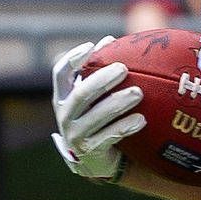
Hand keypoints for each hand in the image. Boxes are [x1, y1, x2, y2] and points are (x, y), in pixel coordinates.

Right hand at [49, 37, 144, 180]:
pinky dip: (125, 127)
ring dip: (118, 103)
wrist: (96, 160)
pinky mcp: (91, 151)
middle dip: (103, 80)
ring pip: (97, 116)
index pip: (60, 74)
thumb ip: (97, 72)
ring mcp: (76, 135)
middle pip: (81, 94)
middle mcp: (65, 116)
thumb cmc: (96, 119)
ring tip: (138, 93)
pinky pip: (109, 136)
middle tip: (123, 69)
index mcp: (62, 98)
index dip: (73, 59)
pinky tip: (141, 119)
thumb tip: (109, 39)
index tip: (91, 47)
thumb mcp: (93, 97)